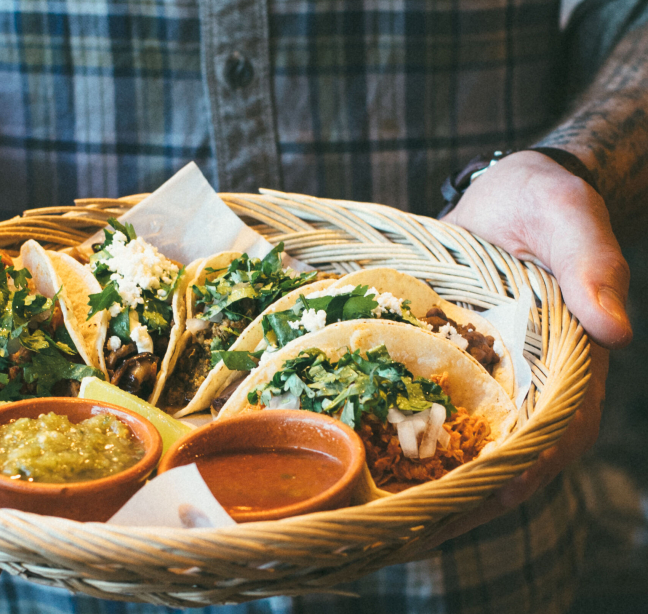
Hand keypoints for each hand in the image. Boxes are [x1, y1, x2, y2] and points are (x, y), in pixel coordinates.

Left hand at [428, 150, 629, 543]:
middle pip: (513, 444)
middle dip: (478, 483)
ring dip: (444, 465)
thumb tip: (616, 333)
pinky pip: (438, 396)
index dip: (537, 462)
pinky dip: (417, 420)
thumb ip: (593, 267)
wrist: (504, 193)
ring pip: (473, 430)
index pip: (562, 424)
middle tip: (429, 514)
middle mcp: (530, 372)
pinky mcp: (454, 355)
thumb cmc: (545, 201)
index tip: (499, 492)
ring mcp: (490, 368)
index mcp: (569, 355)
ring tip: (399, 499)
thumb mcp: (569, 218)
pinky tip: (379, 442)